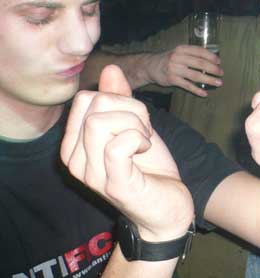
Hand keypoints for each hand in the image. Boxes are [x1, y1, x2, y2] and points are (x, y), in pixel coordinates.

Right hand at [60, 65, 193, 241]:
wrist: (168, 208)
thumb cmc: (150, 169)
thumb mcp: (135, 125)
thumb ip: (121, 99)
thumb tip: (111, 69)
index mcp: (74, 146)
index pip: (84, 99)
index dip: (118, 100)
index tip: (135, 121)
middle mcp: (75, 161)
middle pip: (94, 105)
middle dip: (129, 108)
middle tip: (144, 131)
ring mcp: (91, 174)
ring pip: (102, 120)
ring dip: (136, 124)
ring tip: (145, 142)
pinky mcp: (113, 184)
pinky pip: (118, 143)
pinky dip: (139, 138)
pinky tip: (145, 150)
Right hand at [147, 45, 222, 96]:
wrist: (150, 66)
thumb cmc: (169, 59)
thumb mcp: (179, 52)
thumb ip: (192, 54)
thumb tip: (212, 59)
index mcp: (182, 49)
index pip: (200, 51)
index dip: (211, 56)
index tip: (219, 62)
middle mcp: (178, 57)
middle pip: (200, 63)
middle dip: (213, 69)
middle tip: (221, 73)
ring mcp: (174, 69)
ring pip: (195, 75)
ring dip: (209, 80)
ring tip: (218, 83)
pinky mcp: (172, 79)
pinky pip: (187, 85)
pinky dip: (197, 90)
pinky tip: (204, 93)